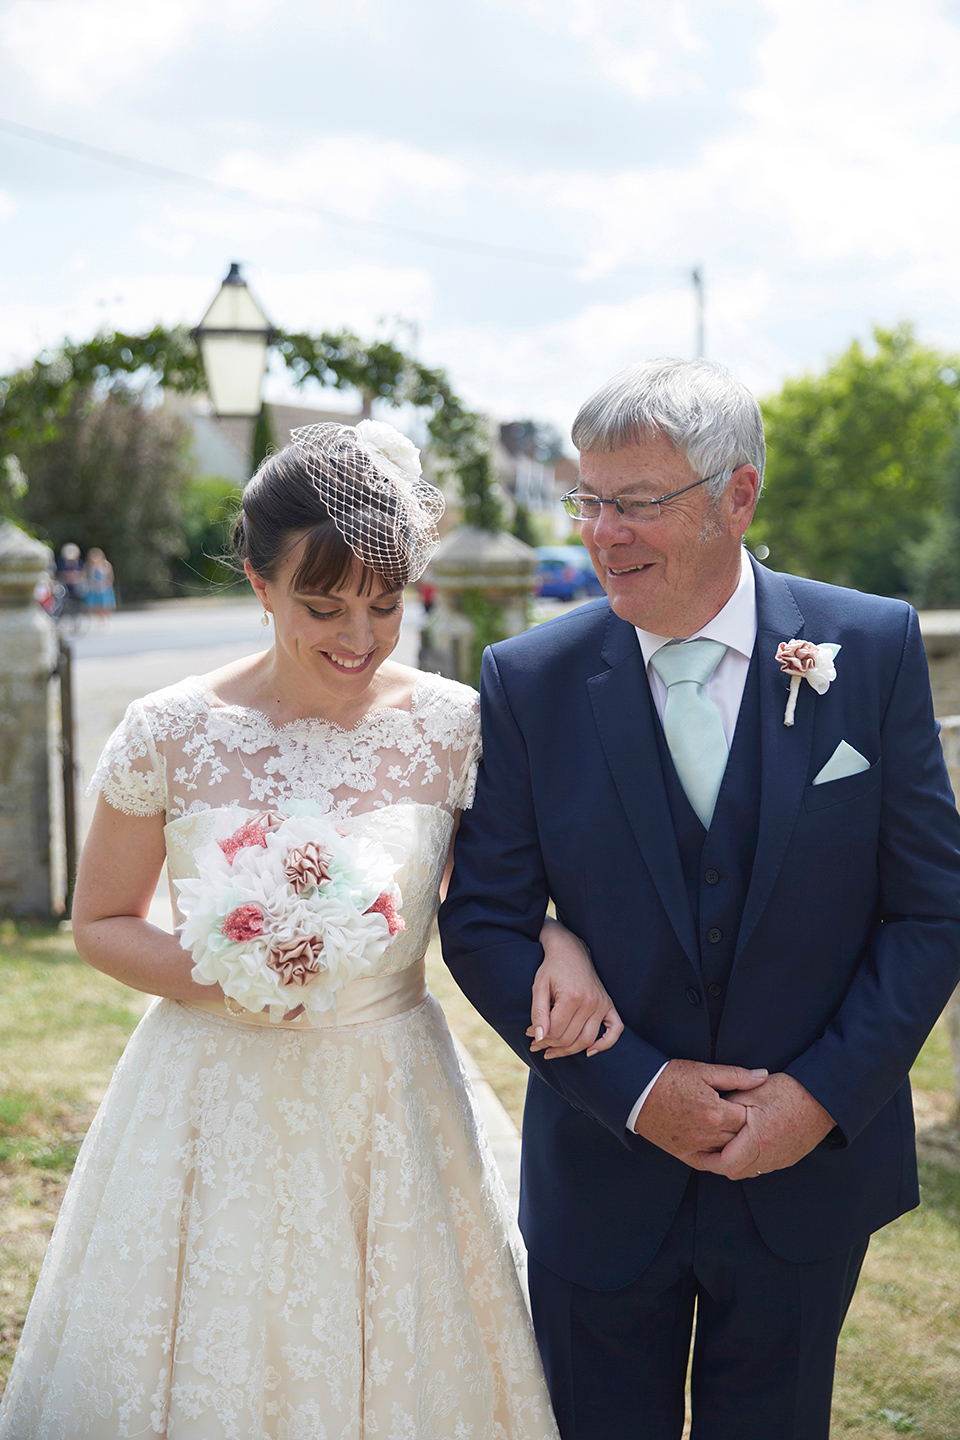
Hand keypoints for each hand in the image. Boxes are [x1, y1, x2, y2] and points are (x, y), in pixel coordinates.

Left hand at [527, 918, 623, 1058]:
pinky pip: (615, 1030)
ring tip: (553, 1051)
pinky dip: (605, 1044)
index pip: (556, 1031)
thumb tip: (539, 1038)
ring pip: (587, 1040)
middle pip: (570, 1038)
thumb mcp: (539, 987)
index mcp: (572, 997)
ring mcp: (602, 1004)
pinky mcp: (609, 1004)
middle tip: (538, 1044)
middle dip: (551, 1045)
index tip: (531, 1036)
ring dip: (569, 1051)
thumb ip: (538, 1013)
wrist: (570, 951)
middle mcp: (591, 1002)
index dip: (541, 1038)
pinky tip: (589, 1051)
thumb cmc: (552, 969)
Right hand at [632, 1059, 768, 1166]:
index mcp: (716, 1112)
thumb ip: (736, 1075)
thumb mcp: (703, 1071)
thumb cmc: (669, 1078)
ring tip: (741, 1134)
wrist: (636, 1091)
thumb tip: (763, 1075)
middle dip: (749, 1130)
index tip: (757, 1106)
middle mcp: (708, 1134)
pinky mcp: (684, 1153)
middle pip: (742, 1139)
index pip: (750, 1119)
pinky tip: (725, 1150)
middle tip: (754, 1122)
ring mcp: (696, 1146)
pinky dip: (719, 1158)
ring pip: (728, 1153)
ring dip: (736, 1144)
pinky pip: (709, 1163)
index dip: (756, 1112)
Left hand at [698, 1072, 835, 1180]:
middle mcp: (768, 1156)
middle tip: (710, 1149)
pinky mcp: (788, 1159)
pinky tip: (748, 1144)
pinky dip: (752, 1160)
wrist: (821, 1098)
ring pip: (749, 1171)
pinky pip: (763, 1167)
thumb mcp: (751, 1092)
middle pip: (735, 1173)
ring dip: (736, 1162)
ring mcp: (780, 1160)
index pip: (725, 1164)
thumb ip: (728, 1107)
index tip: (700, 1150)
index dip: (708, 1160)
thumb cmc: (786, 1092)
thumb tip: (712, 1117)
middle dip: (720, 1163)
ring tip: (727, 1145)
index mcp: (756, 1140)